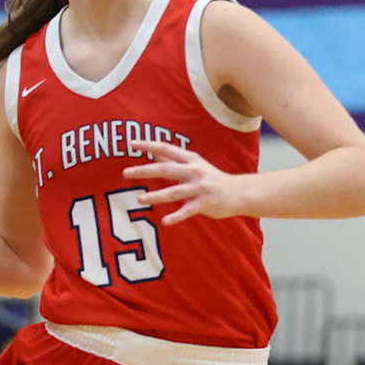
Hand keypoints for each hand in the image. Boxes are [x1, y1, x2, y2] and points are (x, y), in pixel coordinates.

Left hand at [122, 140, 249, 224]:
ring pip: (174, 192)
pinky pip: (187, 211)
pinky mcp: (205, 203)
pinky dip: (176, 216)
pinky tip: (165, 221)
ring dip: (156, 196)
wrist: (238, 192)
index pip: (166, 148)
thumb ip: (174, 160)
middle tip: (126, 173)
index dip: (149, 145)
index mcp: (190, 159)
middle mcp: (194, 171)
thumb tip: (154, 152)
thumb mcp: (194, 165)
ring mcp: (200, 188)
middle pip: (166, 169)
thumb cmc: (211, 178)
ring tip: (140, 199)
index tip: (132, 144)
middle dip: (144, 171)